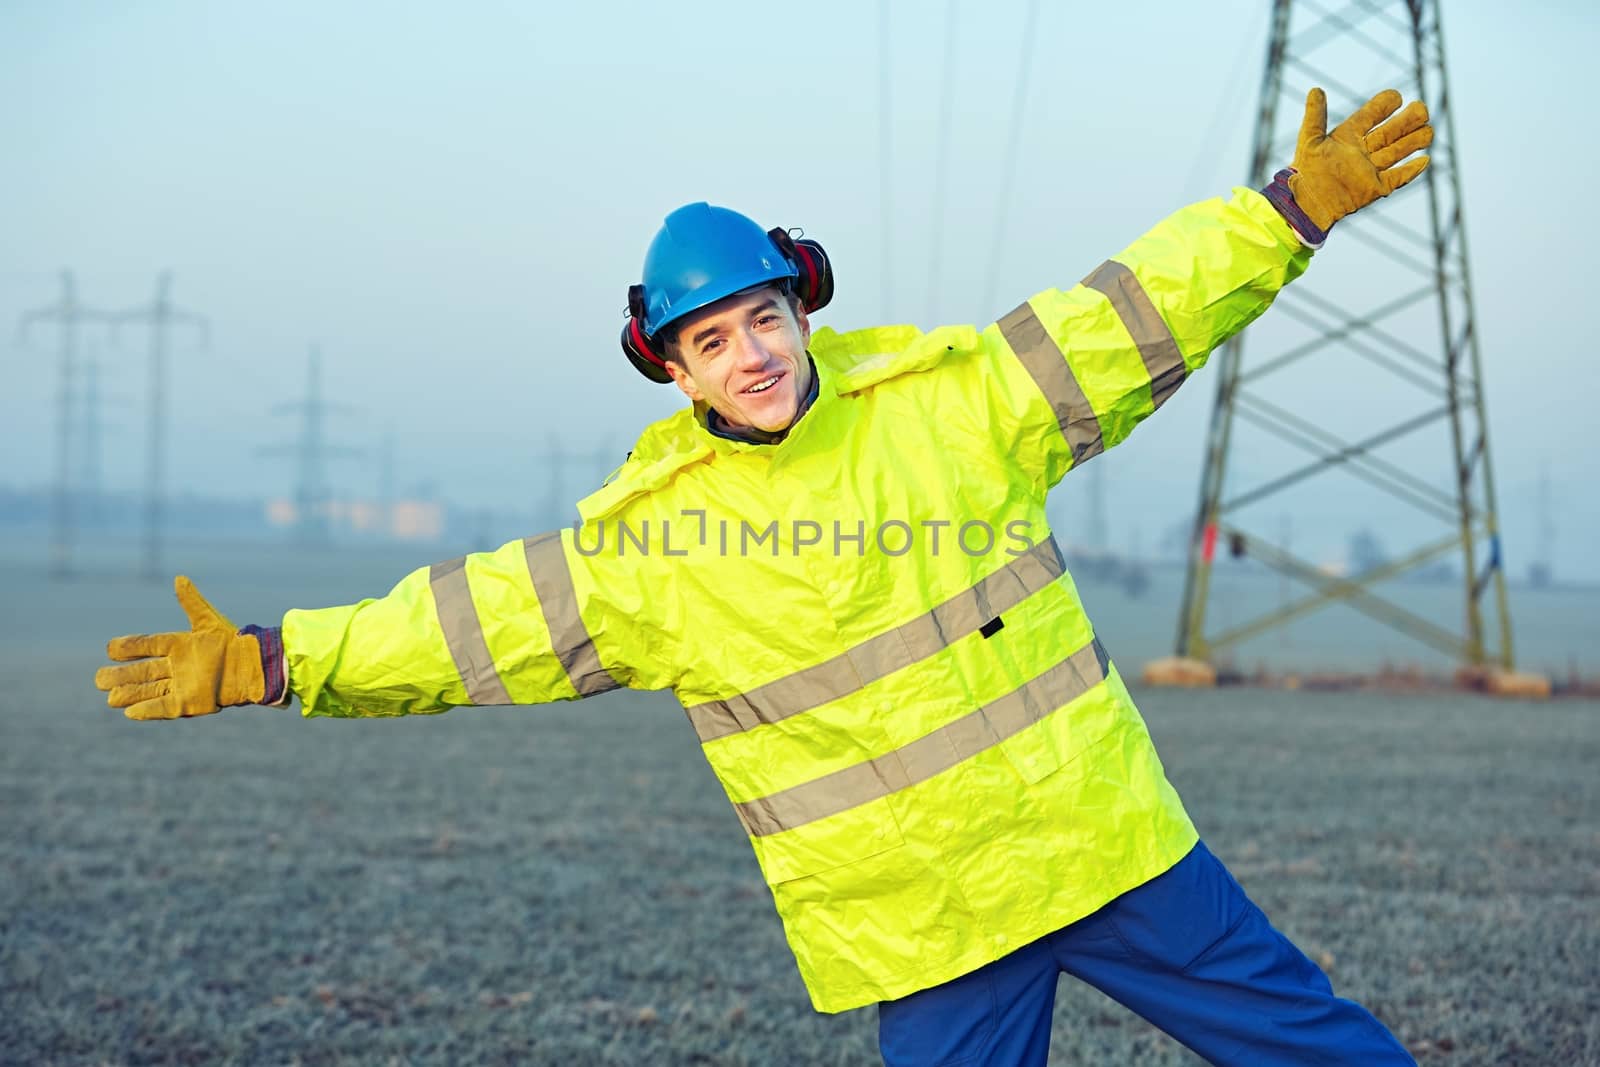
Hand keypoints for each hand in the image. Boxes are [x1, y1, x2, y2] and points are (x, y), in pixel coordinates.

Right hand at [95, 576, 265, 720]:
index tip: (110, 648)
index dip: (129, 647)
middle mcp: (176, 667)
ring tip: (109, 697)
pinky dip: (148, 710)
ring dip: (129, 694)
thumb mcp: (210, 621)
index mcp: (178, 646)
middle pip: (142, 672)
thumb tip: (179, 578)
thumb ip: (192, 602)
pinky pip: (165, 708)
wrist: (255, 665)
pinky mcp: (191, 703)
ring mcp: (182, 686)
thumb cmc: (234, 642)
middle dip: (120, 676)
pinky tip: (130, 713)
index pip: (147, 645)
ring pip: (148, 690)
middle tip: (99, 679)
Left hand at [1289, 87, 1432, 230]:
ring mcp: (1369, 170)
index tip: (1396, 96)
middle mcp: (1361, 151)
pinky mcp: (1374, 189)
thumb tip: (1315, 89)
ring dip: (1414, 141)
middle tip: (1422, 108)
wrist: (1306, 202)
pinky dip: (1411, 170)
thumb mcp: (1310, 139)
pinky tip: (1425, 160)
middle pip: (1390, 132)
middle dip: (1407, 120)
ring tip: (1429, 130)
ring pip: (1398, 151)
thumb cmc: (1306, 171)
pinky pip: (1397, 177)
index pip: (1370, 116)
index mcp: (1347, 137)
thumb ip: (1315, 115)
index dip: (1383, 105)